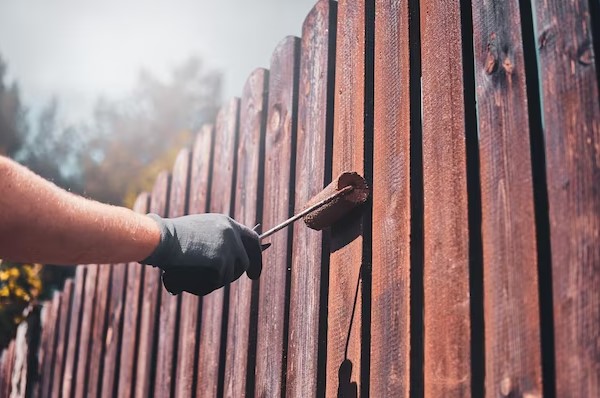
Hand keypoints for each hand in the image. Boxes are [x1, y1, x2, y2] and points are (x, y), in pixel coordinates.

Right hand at [141, 213, 261, 295]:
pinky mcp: (221, 259)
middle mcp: (231, 231)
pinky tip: (196, 281)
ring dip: (222, 279)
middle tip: (253, 277)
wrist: (161, 238)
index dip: (255, 251)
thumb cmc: (169, 238)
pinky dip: (209, 284)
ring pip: (234, 272)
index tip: (254, 263)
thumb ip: (210, 244)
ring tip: (204, 280)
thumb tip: (221, 260)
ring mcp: (228, 245)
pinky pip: (221, 279)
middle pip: (249, 256)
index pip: (250, 237)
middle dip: (253, 267)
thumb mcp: (196, 234)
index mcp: (225, 222)